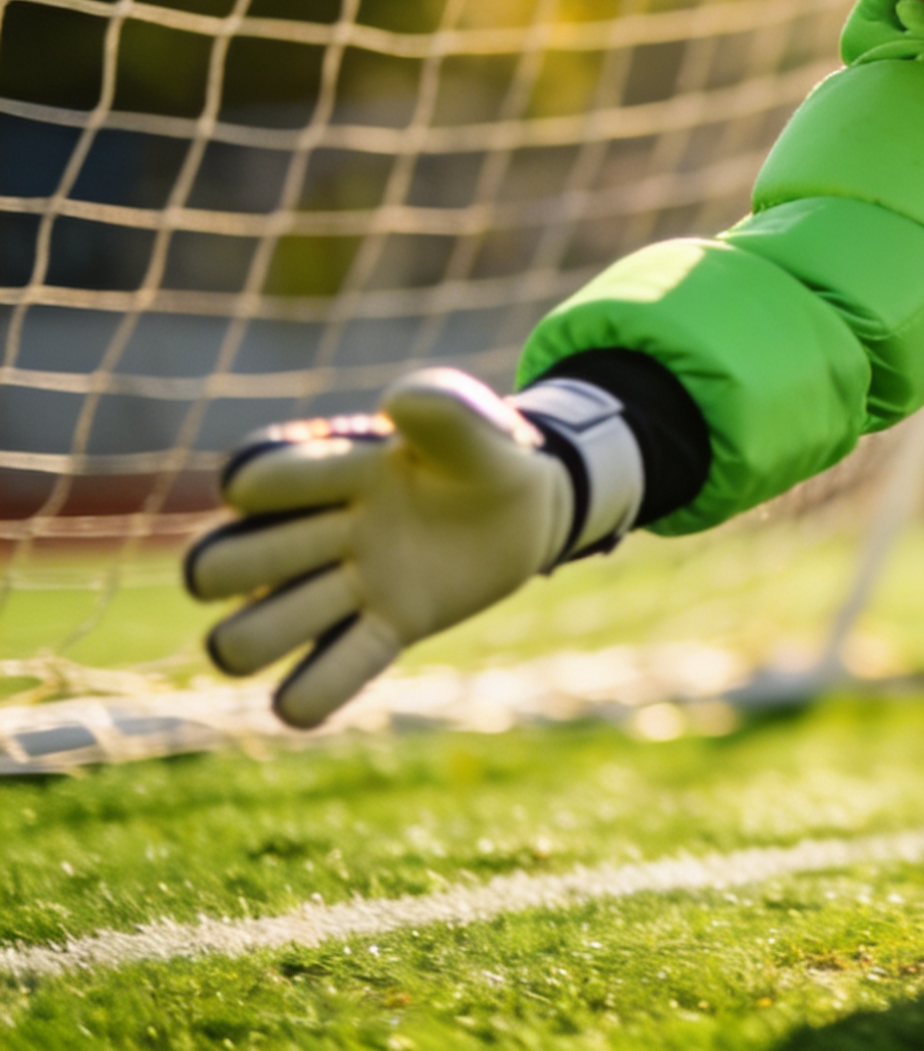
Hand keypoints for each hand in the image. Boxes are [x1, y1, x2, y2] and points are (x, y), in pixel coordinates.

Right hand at [185, 368, 639, 727]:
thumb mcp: (477, 426)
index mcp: (323, 471)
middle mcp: (313, 534)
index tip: (351, 468)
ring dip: (259, 638)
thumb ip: (443, 408)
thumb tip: (396, 405)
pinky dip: (305, 699)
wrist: (526, 509)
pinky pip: (318, 685)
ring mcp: (343, 590)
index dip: (271, 484)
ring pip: (244, 638)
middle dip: (249, 567)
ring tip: (333, 608)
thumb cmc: (484, 457)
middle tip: (337, 542)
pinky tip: (308, 699)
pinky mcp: (386, 632)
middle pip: (217, 566)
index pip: (249, 481)